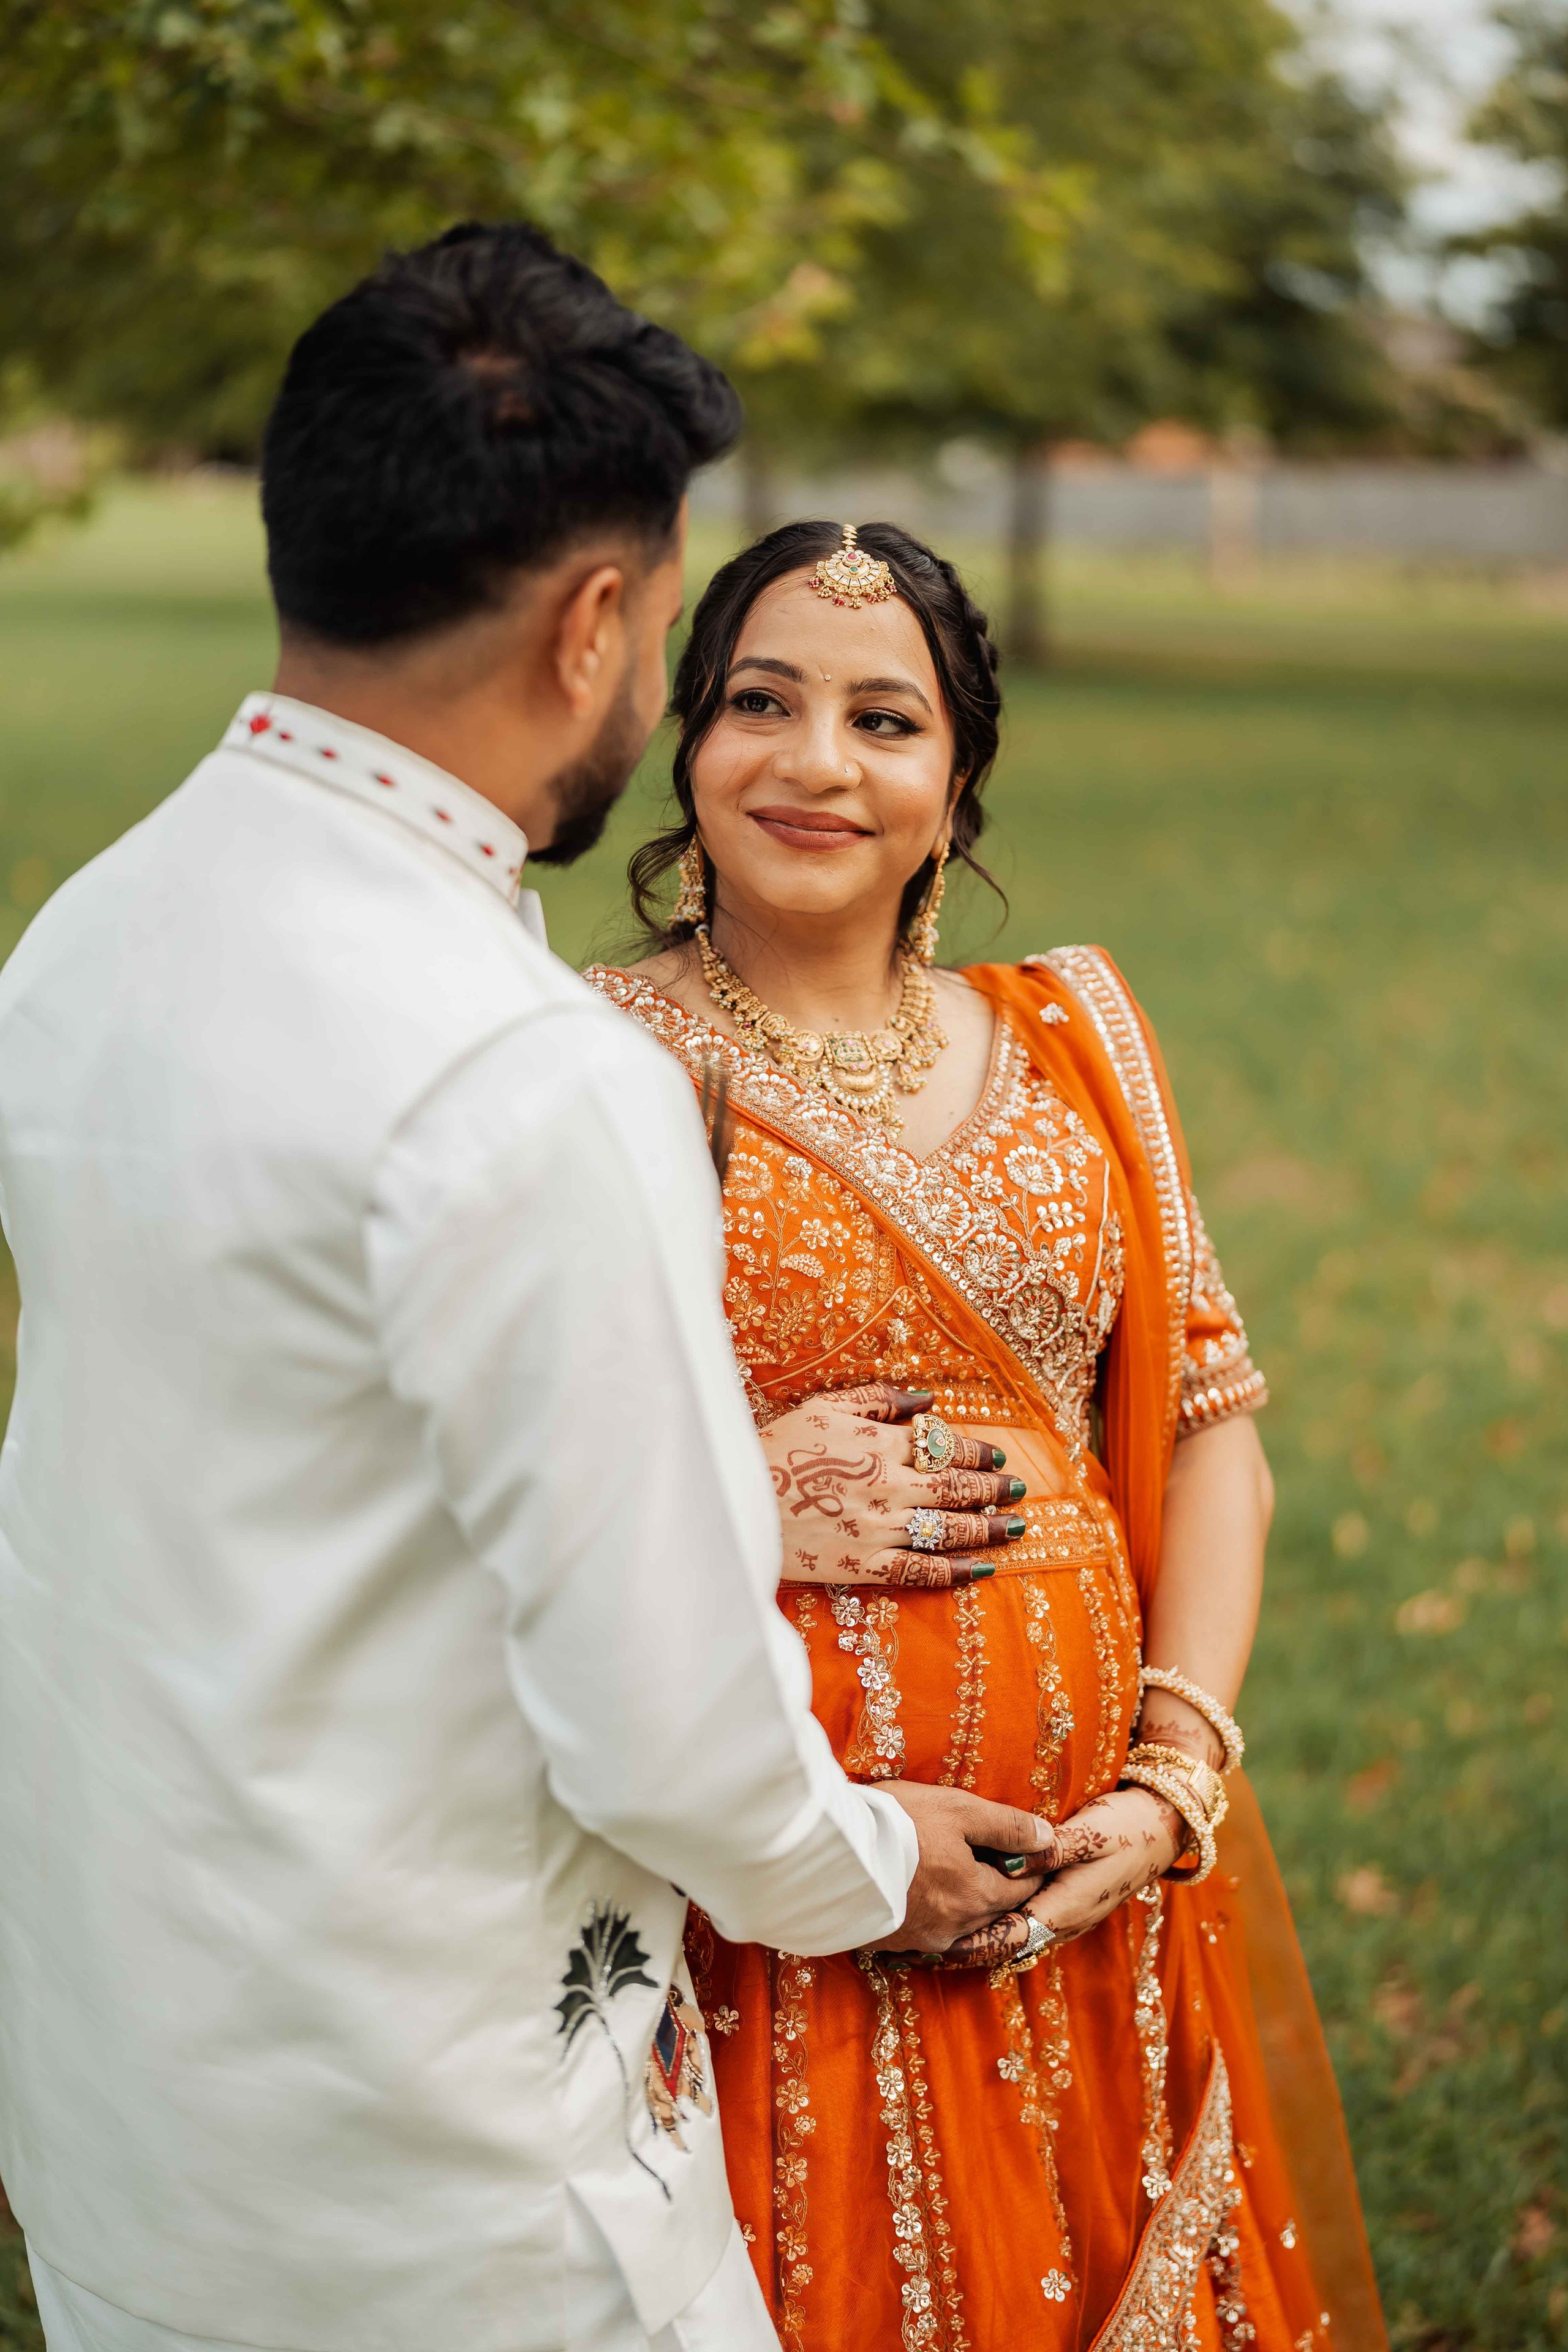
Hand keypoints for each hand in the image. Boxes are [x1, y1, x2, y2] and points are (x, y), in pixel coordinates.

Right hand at [761, 1382, 1025, 1588]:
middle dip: (992, 1488)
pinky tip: (983, 1569)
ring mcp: (879, 1529)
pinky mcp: (865, 1565)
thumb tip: (928, 1401)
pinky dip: (956, 1571)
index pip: (944, 1447)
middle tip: (1019, 1489)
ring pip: (948, 1529)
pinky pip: (920, 1570)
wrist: (735, 1502)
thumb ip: (878, 1401)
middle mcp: (889, 1487)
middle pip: (955, 1488)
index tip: (998, 1454)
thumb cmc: (776, 1449)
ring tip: (1015, 1525)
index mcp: (879, 1446)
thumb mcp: (823, 1408)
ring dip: (988, 1527)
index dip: (977, 1450)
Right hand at [863, 1784, 1062, 1952]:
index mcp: (976, 1897)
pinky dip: (930, 1912)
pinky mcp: (888, 1940)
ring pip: (958, 1922)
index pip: (1021, 1890)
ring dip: (961, 1900)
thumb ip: (1007, 1825)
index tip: (1024, 1852)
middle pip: (990, 1909)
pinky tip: (918, 1889)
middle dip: (995, 1885)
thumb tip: (1046, 1839)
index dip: (1027, 1868)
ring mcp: (919, 1939)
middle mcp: (953, 1928)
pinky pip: (923, 1929)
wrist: (831, 1852)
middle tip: (988, 1857)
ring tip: (951, 1870)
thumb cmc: (899, 1824)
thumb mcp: (959, 1810)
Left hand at [940, 1786, 1184, 1964]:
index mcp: (1068, 1907)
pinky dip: (996, 1922)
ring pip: (1015, 1935)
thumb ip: (1051, 1849)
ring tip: (935, 1932)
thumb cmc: (1125, 1825)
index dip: (975, 1944)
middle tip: (922, 1943)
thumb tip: (1013, 1861)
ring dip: (979, 1936)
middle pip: (1008, 1943)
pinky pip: (1024, 1922)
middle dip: (969, 1945)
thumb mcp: (1089, 1832)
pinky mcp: (1065, 1905)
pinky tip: (970, 1912)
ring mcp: (1066, 1916)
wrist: (1161, 1828)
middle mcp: (1065, 1921)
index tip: (939, 1942)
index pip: (1013, 1937)